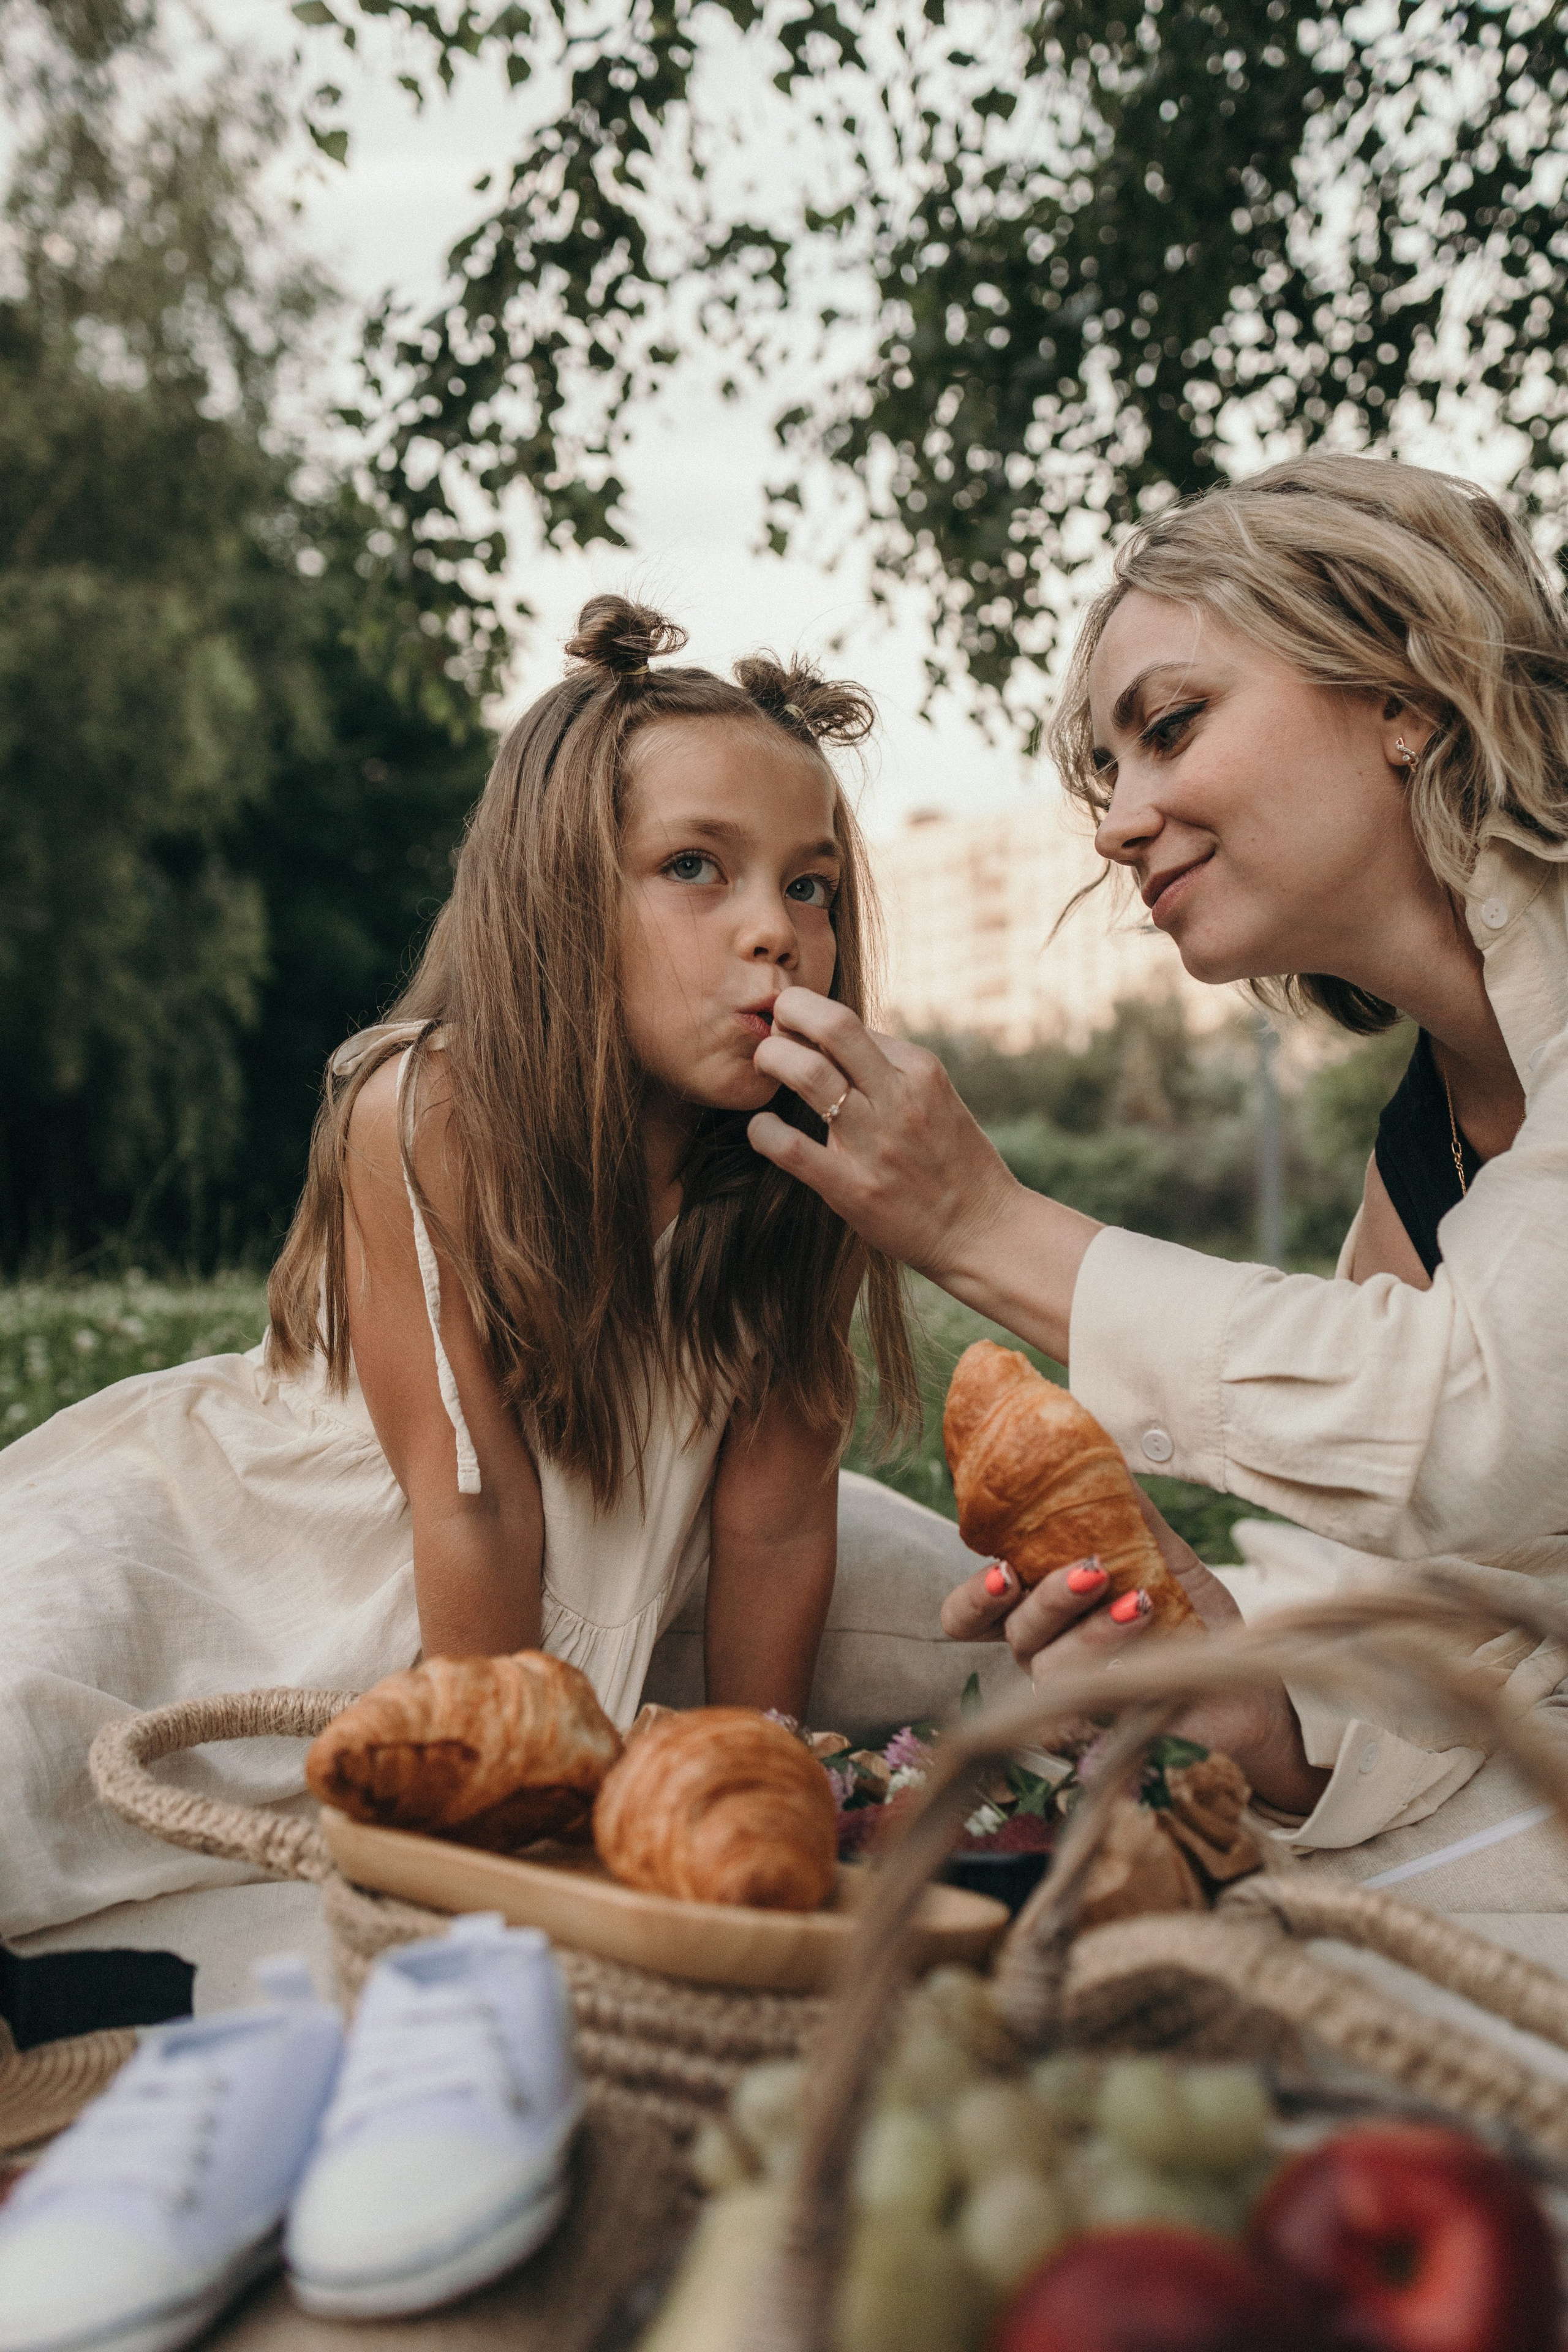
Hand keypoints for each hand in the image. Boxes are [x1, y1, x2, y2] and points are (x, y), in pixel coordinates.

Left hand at [748, 990, 1102, 1361]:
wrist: (984, 1232)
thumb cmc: (955, 1163)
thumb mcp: (935, 1099)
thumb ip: (891, 1069)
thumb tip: (831, 1041)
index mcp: (921, 1070)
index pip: (851, 1021)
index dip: (812, 1017)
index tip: (795, 1031)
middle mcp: (899, 1097)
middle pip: (833, 1025)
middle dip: (789, 1011)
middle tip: (773, 1031)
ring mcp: (876, 1142)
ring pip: (808, 1074)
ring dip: (771, 1059)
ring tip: (764, 1069)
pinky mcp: (854, 1189)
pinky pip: (792, 1148)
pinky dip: (763, 1131)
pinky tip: (761, 1130)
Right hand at [942, 1491, 1331, 1816]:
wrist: (1248, 1683)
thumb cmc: (1195, 1618)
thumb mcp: (1166, 1558)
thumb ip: (1129, 1517)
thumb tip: (1108, 1459)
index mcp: (1040, 1611)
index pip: (972, 1614)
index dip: (975, 1596)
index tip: (1004, 1565)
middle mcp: (1043, 1652)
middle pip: (1007, 1634)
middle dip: (1040, 1599)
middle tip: (1086, 1571)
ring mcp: (1071, 1691)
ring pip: (1049, 1663)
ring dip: (1091, 1628)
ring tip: (1139, 1599)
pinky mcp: (1109, 1721)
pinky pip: (1096, 1693)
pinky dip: (1120, 1653)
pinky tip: (1149, 1621)